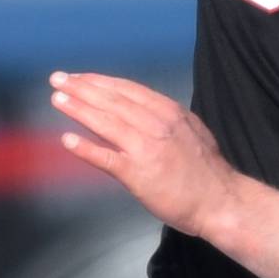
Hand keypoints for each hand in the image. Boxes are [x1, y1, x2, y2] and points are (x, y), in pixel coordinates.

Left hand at [50, 72, 236, 237]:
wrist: (221, 200)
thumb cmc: (207, 170)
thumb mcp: (190, 130)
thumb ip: (165, 119)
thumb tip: (143, 112)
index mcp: (168, 112)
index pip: (126, 90)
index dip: (99, 81)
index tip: (79, 77)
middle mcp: (155, 124)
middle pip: (111, 100)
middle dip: (81, 88)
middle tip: (58, 79)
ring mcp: (146, 148)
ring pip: (105, 122)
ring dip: (78, 109)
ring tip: (57, 99)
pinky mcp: (138, 174)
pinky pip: (106, 158)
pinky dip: (85, 148)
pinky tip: (67, 140)